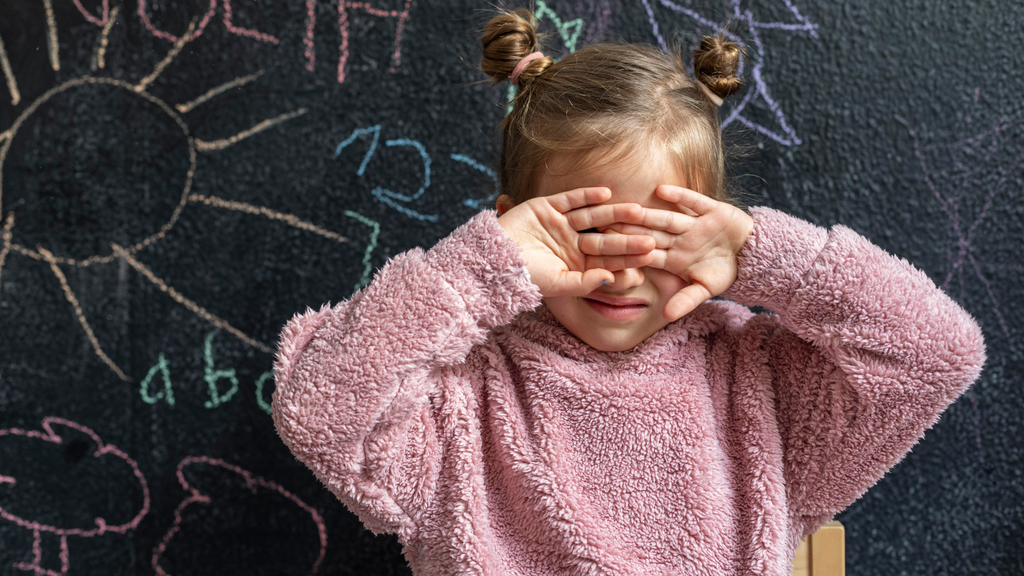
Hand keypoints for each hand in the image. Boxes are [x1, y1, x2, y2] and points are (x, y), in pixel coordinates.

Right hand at [497, 187, 656, 297]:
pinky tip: (606, 193)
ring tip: (636, 210)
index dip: (628, 258)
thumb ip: (585, 283)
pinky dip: (586, 195)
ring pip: (593, 217)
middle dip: (627, 237)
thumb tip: (611, 278)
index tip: (649, 256)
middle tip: (651, 235)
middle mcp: (572, 243)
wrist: (491, 261)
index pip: (607, 261)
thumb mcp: (557, 285)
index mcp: (576, 264)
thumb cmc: (524, 278)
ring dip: (614, 213)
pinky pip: (571, 199)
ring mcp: (560, 224)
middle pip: (604, 239)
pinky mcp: (546, 207)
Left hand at [600, 185, 753, 320]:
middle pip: (651, 234)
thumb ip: (685, 301)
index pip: (646, 255)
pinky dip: (679, 196)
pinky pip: (693, 202)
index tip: (606, 253)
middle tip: (605, 224)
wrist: (751, 255)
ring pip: (666, 219)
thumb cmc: (724, 272)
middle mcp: (679, 239)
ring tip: (630, 208)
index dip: (628, 254)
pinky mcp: (711, 209)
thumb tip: (666, 317)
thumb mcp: (705, 289)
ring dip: (649, 214)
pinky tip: (661, 190)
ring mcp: (693, 224)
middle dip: (630, 231)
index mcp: (673, 258)